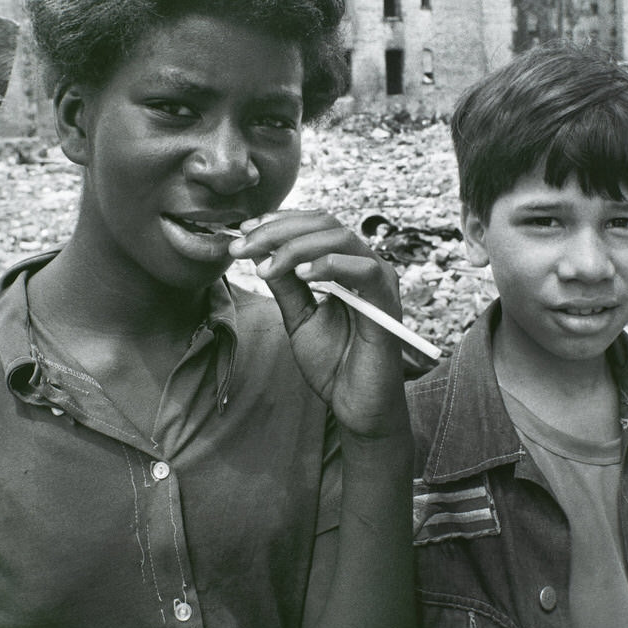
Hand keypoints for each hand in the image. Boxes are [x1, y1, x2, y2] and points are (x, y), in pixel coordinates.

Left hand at [228, 211, 404, 439]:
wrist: (356, 404)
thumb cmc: (334, 362)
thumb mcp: (298, 316)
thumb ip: (285, 283)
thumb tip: (258, 251)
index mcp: (346, 264)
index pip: (314, 224)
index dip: (277, 222)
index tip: (241, 231)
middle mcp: (365, 264)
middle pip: (324, 223)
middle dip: (278, 231)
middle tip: (242, 246)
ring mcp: (379, 280)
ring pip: (341, 238)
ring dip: (296, 247)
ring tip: (265, 267)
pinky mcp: (387, 301)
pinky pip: (363, 269)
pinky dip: (329, 265)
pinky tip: (301, 275)